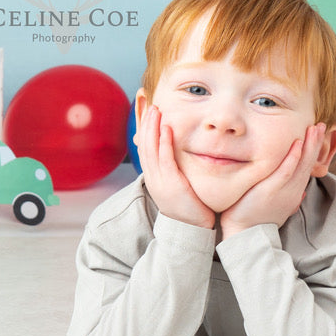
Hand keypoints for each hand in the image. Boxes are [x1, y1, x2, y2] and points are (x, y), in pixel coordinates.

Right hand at [136, 104, 215, 228]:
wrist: (190, 231)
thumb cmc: (189, 208)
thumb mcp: (177, 186)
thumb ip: (175, 170)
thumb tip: (177, 156)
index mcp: (153, 177)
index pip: (145, 147)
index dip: (144, 128)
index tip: (147, 111)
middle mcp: (152, 177)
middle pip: (144, 144)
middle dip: (146, 123)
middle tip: (150, 104)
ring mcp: (159, 181)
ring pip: (151, 149)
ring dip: (153, 128)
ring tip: (156, 110)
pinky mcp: (171, 184)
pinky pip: (165, 160)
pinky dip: (164, 143)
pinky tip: (166, 129)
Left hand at [218, 122, 324, 239]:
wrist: (246, 235)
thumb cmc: (256, 221)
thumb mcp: (278, 208)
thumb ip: (290, 200)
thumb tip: (301, 195)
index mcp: (294, 192)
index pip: (306, 167)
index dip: (313, 150)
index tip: (317, 135)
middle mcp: (293, 190)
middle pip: (308, 162)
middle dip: (315, 142)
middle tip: (322, 125)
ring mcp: (283, 189)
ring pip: (301, 164)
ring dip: (309, 145)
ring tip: (315, 128)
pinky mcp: (271, 190)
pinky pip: (285, 171)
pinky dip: (292, 157)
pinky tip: (297, 144)